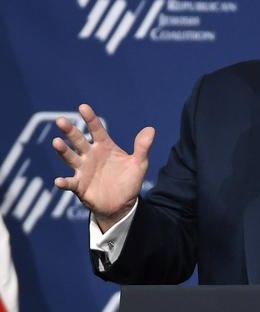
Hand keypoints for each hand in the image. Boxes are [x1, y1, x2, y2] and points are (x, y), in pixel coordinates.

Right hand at [52, 104, 154, 230]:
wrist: (123, 204)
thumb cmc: (129, 181)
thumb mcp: (139, 163)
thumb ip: (142, 147)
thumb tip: (150, 129)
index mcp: (105, 147)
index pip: (97, 130)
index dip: (90, 119)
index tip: (83, 107)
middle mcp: (91, 155)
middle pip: (79, 141)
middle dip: (70, 131)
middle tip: (61, 121)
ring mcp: (83, 170)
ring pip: (71, 157)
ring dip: (63, 151)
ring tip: (56, 142)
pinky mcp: (79, 186)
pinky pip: (70, 183)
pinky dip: (64, 182)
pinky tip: (59, 181)